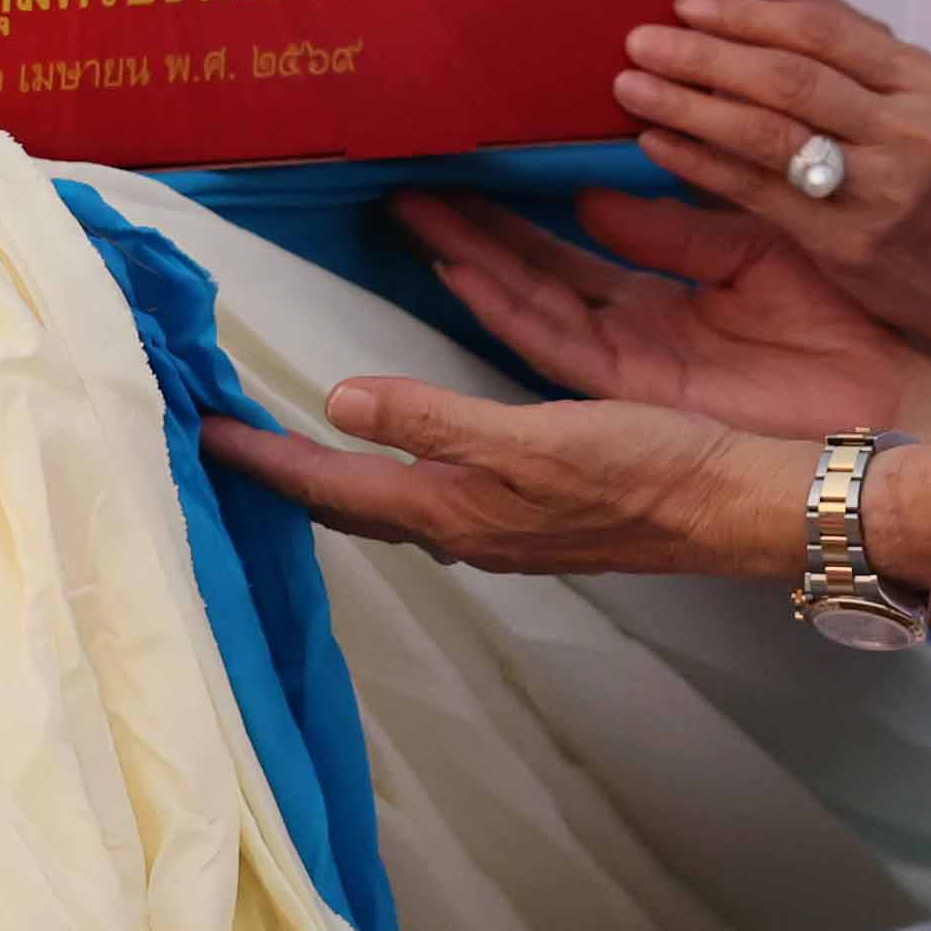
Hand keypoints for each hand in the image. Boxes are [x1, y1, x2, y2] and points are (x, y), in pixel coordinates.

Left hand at [197, 375, 810, 582]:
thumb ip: (433, 420)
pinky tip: (391, 456)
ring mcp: (495, 529)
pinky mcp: (527, 515)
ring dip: (329, 476)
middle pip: (344, 506)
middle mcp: (462, 529)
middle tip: (222, 437)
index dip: (261, 460)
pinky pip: (425, 496)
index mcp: (452, 511)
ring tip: (284, 445)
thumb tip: (340, 401)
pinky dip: (385, 472)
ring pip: (384, 504)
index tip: (201, 432)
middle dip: (281, 473)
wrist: (730, 507)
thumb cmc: (642, 469)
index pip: (328, 488)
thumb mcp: (533, 436)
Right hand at [399, 188, 930, 447]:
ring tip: (415, 215)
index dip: (510, 214)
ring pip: (528, 308)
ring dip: (469, 264)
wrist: (896, 397)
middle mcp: (633, 338)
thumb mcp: (753, 249)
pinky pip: (556, 345)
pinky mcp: (637, 393)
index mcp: (662, 302)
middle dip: (467, 234)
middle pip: (529, 278)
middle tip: (406, 184)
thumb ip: (675, 225)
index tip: (463, 167)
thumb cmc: (846, 326)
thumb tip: (590, 189)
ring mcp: (628, 370)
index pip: (565, 251)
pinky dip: (506, 308)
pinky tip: (464, 271)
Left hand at [617, 0, 930, 374]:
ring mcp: (879, 188)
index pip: (823, 30)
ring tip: (633, 86)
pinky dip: (701, 164)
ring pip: (770, 134)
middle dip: (706, 54)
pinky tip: (658, 143)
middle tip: (640, 38)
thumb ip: (836, 33)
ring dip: (691, 105)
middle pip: (791, 77)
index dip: (746, 13)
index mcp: (922, 79)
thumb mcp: (911, 93)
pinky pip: (759, 193)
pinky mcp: (849, 242)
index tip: (683, 2)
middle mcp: (906, 128)